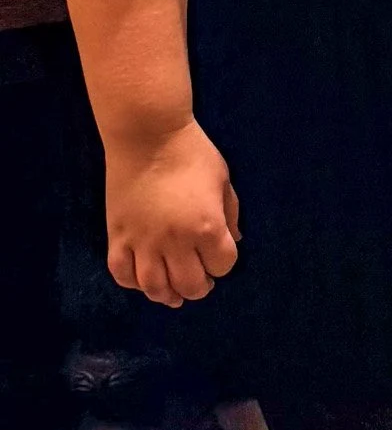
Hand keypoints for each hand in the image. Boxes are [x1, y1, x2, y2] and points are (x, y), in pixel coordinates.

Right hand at [105, 119, 239, 308]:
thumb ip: (230, 215)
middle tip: (200, 281)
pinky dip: (133, 283)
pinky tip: (144, 279)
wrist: (147, 134)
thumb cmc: (192, 153)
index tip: (219, 257)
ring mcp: (143, 241)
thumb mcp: (223, 182)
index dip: (223, 264)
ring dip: (167, 294)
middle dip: (199, 287)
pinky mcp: (117, 235)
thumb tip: (235, 241)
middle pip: (189, 284)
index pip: (222, 266)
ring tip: (174, 292)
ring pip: (154, 286)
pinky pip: (121, 273)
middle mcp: (175, 241)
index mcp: (207, 227)